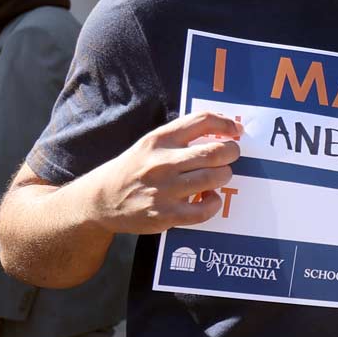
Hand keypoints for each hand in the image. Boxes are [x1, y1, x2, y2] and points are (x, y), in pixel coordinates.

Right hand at [85, 110, 243, 234]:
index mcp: (160, 139)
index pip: (202, 121)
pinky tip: (209, 198)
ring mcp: (165, 190)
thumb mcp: (150, 144)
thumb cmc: (134, 169)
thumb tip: (222, 131)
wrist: (102, 200)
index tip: (236, 130)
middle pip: (216, 152)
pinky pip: (205, 209)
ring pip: (215, 178)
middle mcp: (163, 162)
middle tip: (231, 155)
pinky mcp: (166, 215)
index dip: (226, 124)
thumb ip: (180, 136)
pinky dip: (214, 203)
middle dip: (232, 152)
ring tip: (219, 176)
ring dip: (224, 176)